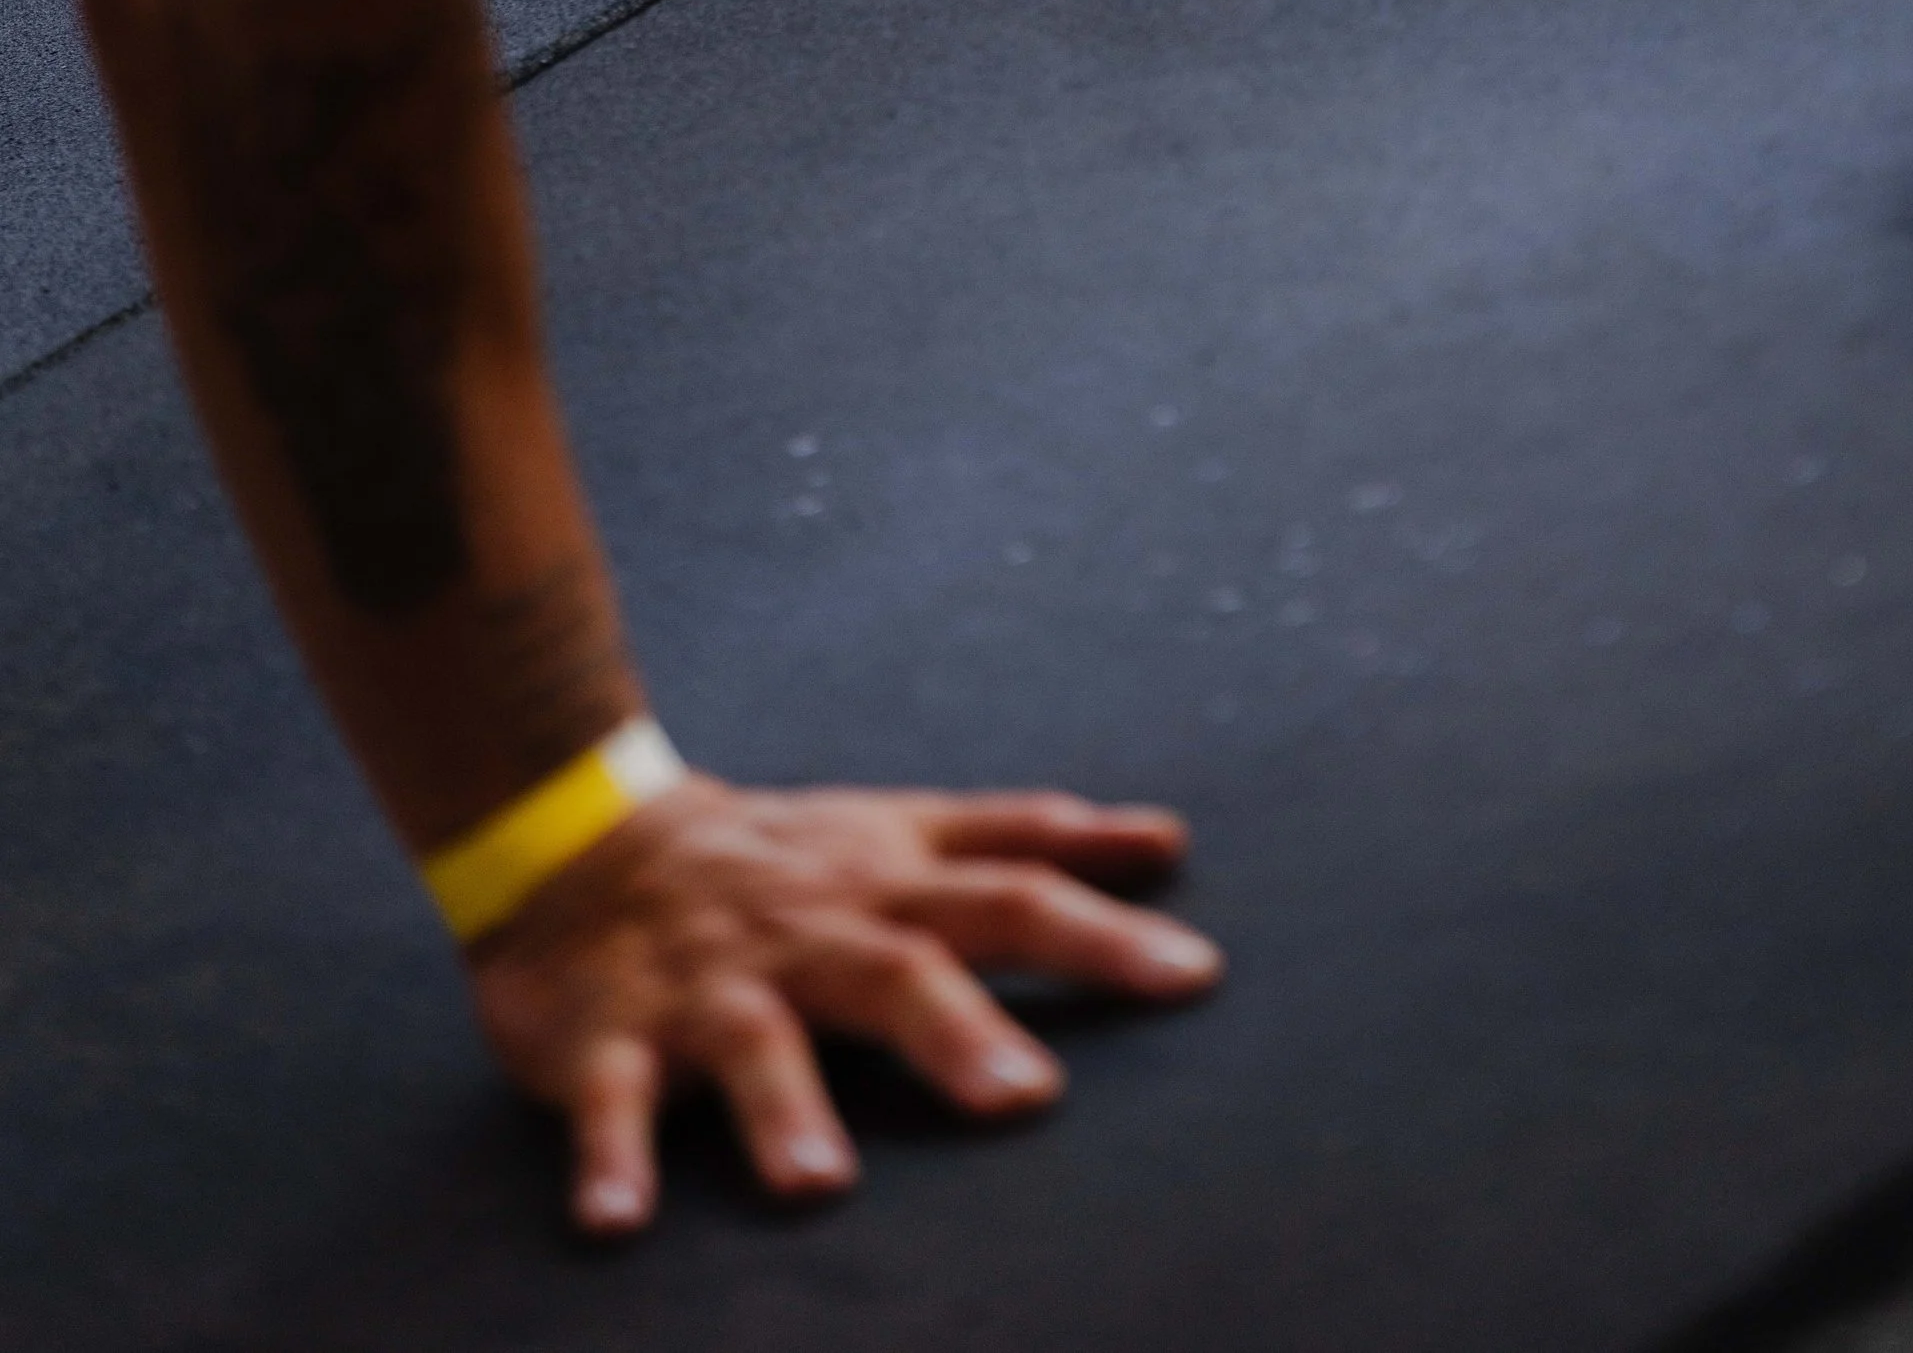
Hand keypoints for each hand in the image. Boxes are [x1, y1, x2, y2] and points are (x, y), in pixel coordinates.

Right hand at [466, 778, 1220, 1231]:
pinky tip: (620, 1219)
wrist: (582, 838)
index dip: (1102, 932)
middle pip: (895, 971)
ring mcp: (708, 988)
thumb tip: (1166, 840)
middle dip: (959, 1030)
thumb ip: (1031, 837)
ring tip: (822, 1185)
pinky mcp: (608, 1038)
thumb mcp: (907, 830)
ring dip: (786, 1110)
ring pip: (755, 1043)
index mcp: (885, 886)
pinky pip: (611, 1101)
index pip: (1011, 898)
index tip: (1194, 973)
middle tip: (1029, 1097)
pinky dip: (613, 1156)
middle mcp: (809, 933)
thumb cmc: (782, 857)